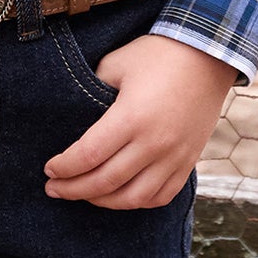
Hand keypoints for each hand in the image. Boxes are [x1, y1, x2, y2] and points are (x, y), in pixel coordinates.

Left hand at [44, 33, 234, 209]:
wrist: (209, 55)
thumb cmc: (157, 54)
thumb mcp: (116, 63)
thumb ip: (92, 91)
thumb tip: (72, 117)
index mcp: (132, 117)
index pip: (88, 155)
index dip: (64, 167)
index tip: (49, 168)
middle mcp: (155, 142)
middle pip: (106, 181)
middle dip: (73, 189)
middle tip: (54, 189)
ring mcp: (175, 156)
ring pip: (133, 198)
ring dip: (102, 202)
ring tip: (83, 195)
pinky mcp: (188, 161)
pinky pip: (161, 196)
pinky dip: (137, 202)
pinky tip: (119, 196)